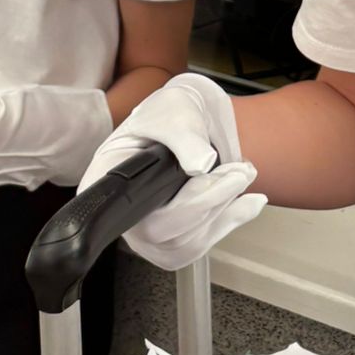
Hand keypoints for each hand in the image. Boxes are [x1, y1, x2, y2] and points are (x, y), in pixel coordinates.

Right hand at [79, 73, 264, 270]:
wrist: (193, 118)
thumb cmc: (171, 110)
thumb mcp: (175, 110)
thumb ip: (185, 134)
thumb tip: (201, 164)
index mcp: (105, 178)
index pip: (128, 207)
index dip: (170, 202)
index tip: (203, 175)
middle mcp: (122, 212)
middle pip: (161, 232)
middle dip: (207, 201)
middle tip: (239, 171)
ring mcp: (148, 231)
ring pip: (187, 242)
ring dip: (223, 209)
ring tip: (242, 174)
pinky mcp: (174, 239)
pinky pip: (202, 244)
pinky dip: (230, 221)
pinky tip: (249, 201)